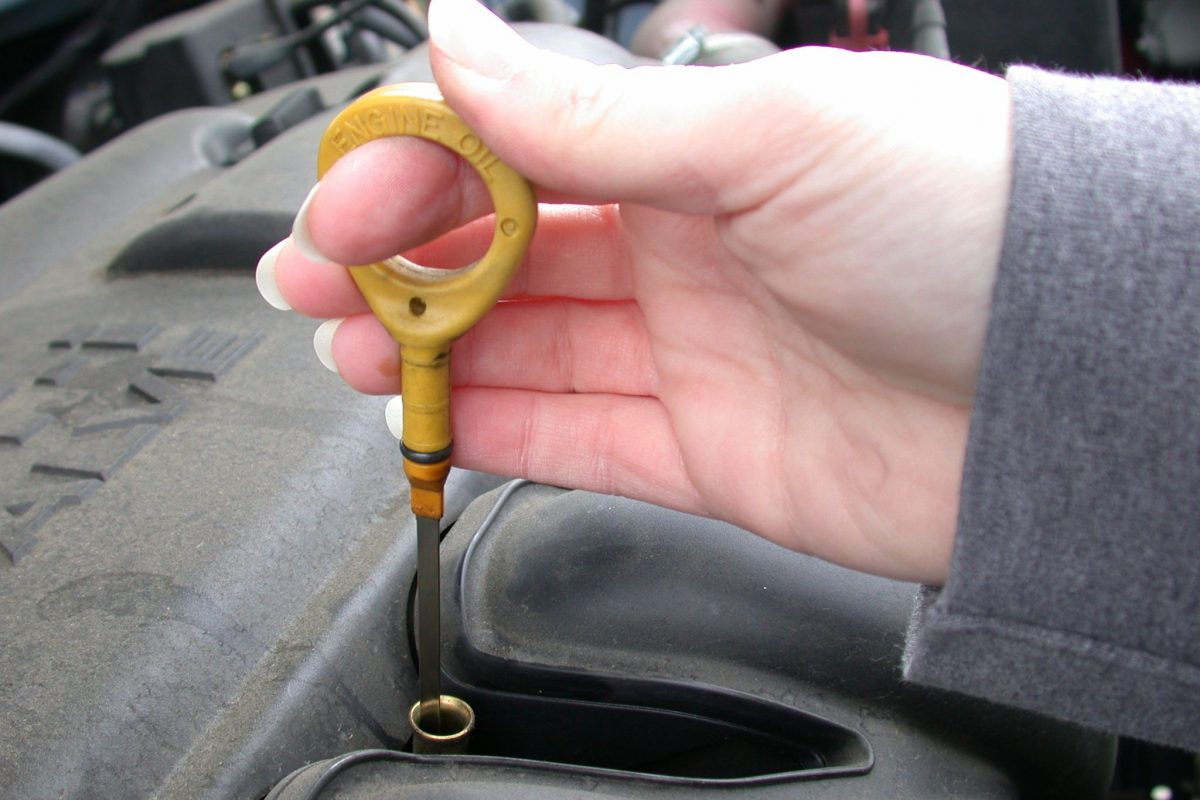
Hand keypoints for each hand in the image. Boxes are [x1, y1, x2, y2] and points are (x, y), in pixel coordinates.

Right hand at [259, 0, 1011, 583]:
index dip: (423, 171)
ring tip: (349, 346)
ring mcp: (695, 352)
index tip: (350, 199)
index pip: (521, 149)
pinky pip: (576, 438)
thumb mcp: (768, 136)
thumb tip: (459, 44)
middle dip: (402, 258)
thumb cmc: (966, 223)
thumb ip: (595, 118)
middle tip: (316, 277)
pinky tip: (432, 412)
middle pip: (508, 249)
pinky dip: (497, 427)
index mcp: (701, 151)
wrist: (1070, 388)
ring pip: (527, 345)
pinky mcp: (708, 449)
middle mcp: (691, 247)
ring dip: (430, 344)